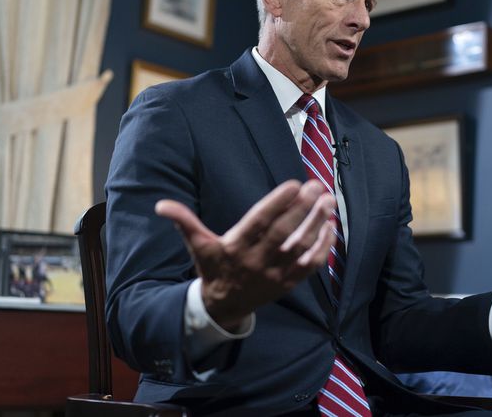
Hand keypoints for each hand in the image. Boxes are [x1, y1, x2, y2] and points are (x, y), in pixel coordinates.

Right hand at [155, 179, 335, 329]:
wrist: (223, 307)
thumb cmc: (213, 268)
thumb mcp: (198, 245)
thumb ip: (184, 222)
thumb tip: (160, 205)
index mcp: (234, 247)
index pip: (258, 222)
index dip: (276, 203)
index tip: (294, 184)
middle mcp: (255, 261)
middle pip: (283, 233)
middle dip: (302, 209)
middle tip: (317, 187)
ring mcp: (274, 273)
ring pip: (300, 247)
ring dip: (316, 224)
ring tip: (328, 201)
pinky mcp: (288, 283)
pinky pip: (310, 267)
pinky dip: (323, 248)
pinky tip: (331, 227)